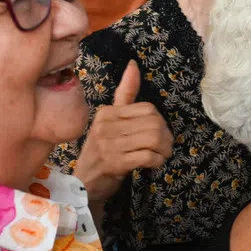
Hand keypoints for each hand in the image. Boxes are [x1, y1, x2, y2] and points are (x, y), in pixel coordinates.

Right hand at [72, 61, 173, 204]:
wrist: (84, 185)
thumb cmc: (102, 151)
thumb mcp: (110, 121)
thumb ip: (124, 94)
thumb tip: (133, 65)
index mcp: (107, 113)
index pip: (148, 109)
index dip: (160, 122)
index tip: (160, 134)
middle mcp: (105, 126)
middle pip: (154, 124)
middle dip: (166, 137)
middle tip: (164, 148)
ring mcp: (108, 145)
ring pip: (153, 139)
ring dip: (164, 150)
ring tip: (161, 155)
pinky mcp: (114, 163)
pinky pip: (147, 156)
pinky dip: (157, 161)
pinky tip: (153, 164)